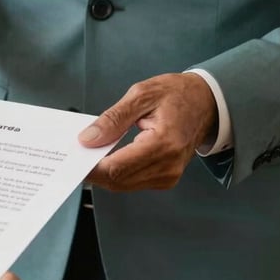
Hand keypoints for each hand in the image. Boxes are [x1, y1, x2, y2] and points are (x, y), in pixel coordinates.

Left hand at [80, 73, 217, 191]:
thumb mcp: (142, 95)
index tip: (73, 158)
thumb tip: (88, 138)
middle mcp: (168, 166)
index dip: (91, 168)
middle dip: (93, 171)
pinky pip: (133, 182)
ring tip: (87, 154)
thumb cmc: (177, 94)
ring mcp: (169, 175)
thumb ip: (113, 119)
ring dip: (103, 173)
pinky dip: (116, 173)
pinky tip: (105, 158)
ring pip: (123, 185)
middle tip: (74, 155)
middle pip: (118, 181)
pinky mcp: (166, 178)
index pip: (118, 168)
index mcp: (164, 144)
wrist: (206, 103)